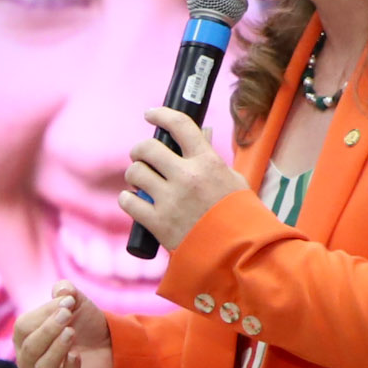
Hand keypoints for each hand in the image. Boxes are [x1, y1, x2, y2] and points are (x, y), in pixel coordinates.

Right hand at [14, 284, 113, 367]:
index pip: (23, 327)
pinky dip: (69, 367)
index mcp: (25, 339)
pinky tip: (77, 355)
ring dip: (56, 348)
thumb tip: (61, 290)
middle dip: (48, 329)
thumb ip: (66, 291)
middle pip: (29, 348)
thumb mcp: (76, 303)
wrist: (111, 346)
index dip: (43, 313)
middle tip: (68, 314)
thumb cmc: (85, 325)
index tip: (68, 301)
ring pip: (42, 367)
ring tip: (71, 332)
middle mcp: (30, 361)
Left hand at [120, 107, 251, 249]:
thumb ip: (213, 158)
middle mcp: (187, 177)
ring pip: (135, 173)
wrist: (239, 252)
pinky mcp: (158, 222)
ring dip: (134, 175)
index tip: (151, 114)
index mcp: (208, 162)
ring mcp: (170, 199)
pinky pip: (128, 201)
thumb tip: (203, 133)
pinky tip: (133, 200)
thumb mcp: (233, 181)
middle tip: (142, 157)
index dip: (161, 115)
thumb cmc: (240, 215)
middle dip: (140, 150)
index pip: (180, 125)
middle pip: (148, 148)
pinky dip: (127, 199)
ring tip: (140, 182)